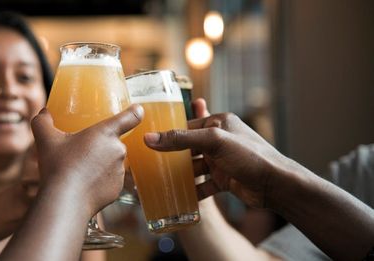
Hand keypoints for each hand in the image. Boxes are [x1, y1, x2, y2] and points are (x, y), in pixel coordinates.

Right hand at [31, 104, 142, 215]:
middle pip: (113, 143)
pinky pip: (110, 180)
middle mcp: (118, 150)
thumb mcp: (45, 139)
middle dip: (99, 146)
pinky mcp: (118, 189)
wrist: (65, 201)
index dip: (135, 112)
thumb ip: (43, 121)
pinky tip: (84, 184)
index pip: (129, 118)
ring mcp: (120, 171)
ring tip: (79, 170)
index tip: (137, 110)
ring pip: (111, 162)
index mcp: (105, 133)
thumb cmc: (58, 166)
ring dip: (100, 164)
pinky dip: (100, 181)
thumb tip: (43, 113)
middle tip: (80, 153)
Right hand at [144, 103, 288, 207]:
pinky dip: (193, 190)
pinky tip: (180, 197)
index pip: (187, 126)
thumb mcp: (213, 142)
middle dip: (172, 157)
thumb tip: (150, 138)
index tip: (148, 142)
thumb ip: (181, 139)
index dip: (169, 134)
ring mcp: (222, 161)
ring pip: (195, 167)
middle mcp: (220, 140)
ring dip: (181, 176)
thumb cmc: (250, 156)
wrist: (276, 185)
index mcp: (219, 123)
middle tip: (151, 164)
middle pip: (189, 148)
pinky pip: (204, 184)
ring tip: (161, 182)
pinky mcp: (225, 179)